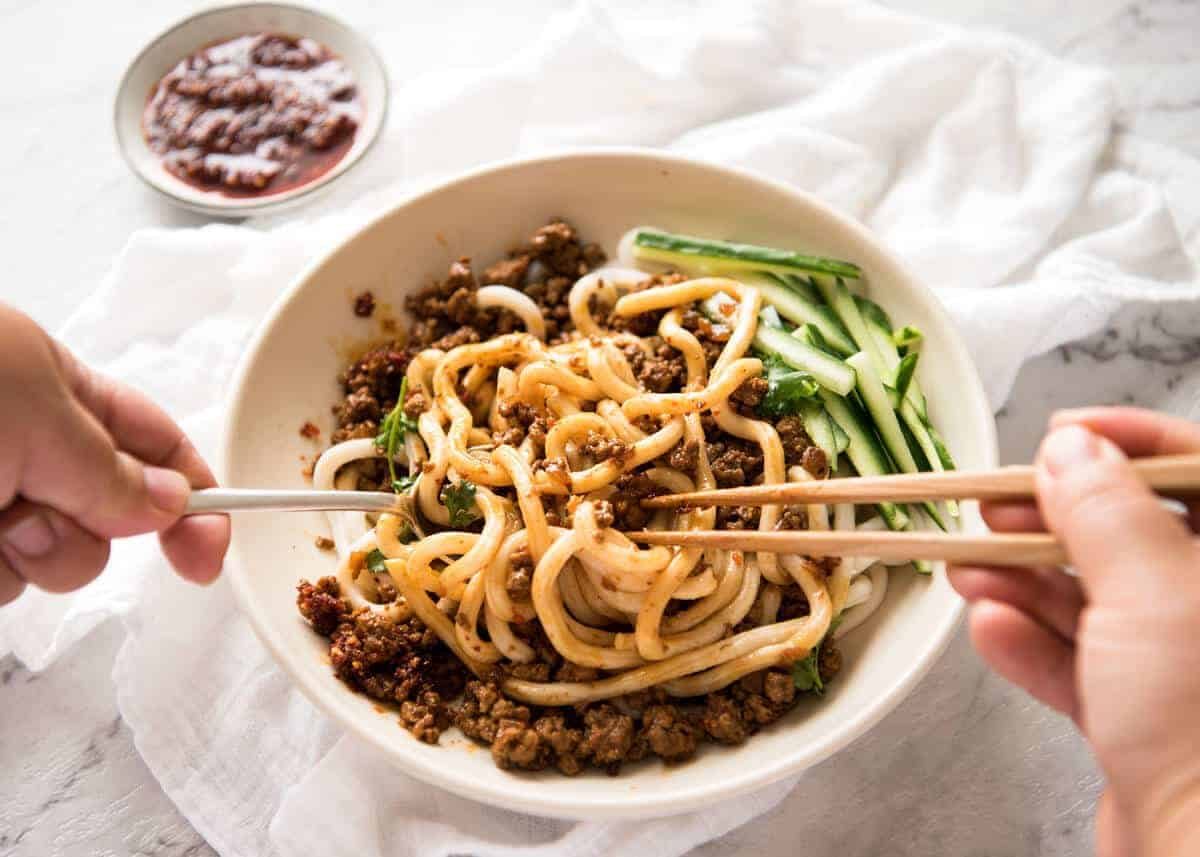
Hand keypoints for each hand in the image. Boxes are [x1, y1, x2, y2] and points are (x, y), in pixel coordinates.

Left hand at [0, 304, 229, 603]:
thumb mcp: (34, 411)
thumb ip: (110, 468)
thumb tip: (170, 504)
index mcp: (60, 391)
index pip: (158, 446)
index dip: (196, 495)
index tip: (209, 552)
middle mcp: (30, 448)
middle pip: (112, 517)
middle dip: (94, 530)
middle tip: (46, 506)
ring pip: (56, 561)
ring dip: (35, 554)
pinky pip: (5, 586)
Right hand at [949, 407, 1199, 856]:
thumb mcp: (1152, 589)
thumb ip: (1104, 509)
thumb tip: (1069, 450)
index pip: (1198, 469)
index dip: (1130, 439)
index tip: (1063, 432)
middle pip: (1131, 534)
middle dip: (1051, 517)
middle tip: (990, 504)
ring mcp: (1181, 667)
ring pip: (1094, 599)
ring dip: (1022, 580)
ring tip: (965, 567)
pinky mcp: (1141, 719)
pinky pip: (1077, 663)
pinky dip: (1029, 644)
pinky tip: (991, 630)